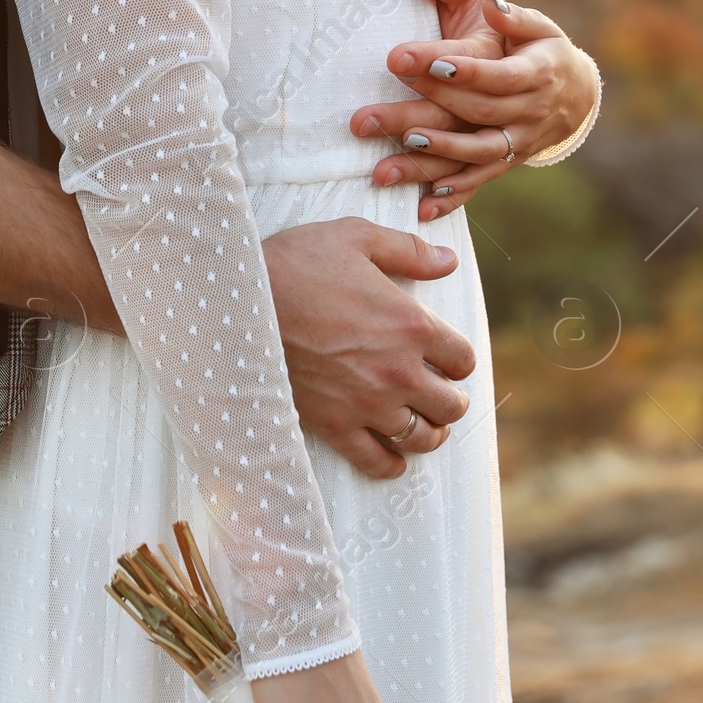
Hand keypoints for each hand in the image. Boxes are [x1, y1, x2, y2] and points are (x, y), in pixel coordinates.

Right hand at [263, 217, 475, 480]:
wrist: (240, 301)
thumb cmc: (297, 263)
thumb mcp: (356, 238)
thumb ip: (409, 252)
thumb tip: (450, 262)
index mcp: (411, 324)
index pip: (462, 358)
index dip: (459, 359)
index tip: (448, 359)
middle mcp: (398, 370)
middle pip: (450, 405)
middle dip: (451, 400)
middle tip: (441, 394)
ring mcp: (367, 403)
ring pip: (422, 438)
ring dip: (430, 433)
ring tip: (425, 424)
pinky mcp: (334, 425)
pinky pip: (376, 461)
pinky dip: (391, 464)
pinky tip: (394, 458)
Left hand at [351, 0, 599, 220]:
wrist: (574, 91)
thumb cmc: (535, 43)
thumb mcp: (526, 17)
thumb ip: (494, 0)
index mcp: (536, 70)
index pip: (492, 72)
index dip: (453, 68)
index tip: (403, 59)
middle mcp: (529, 111)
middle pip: (472, 114)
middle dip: (418, 113)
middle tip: (365, 117)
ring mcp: (518, 141)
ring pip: (473, 154)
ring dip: (429, 160)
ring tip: (385, 163)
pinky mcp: (505, 161)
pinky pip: (479, 182)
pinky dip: (452, 196)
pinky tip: (421, 205)